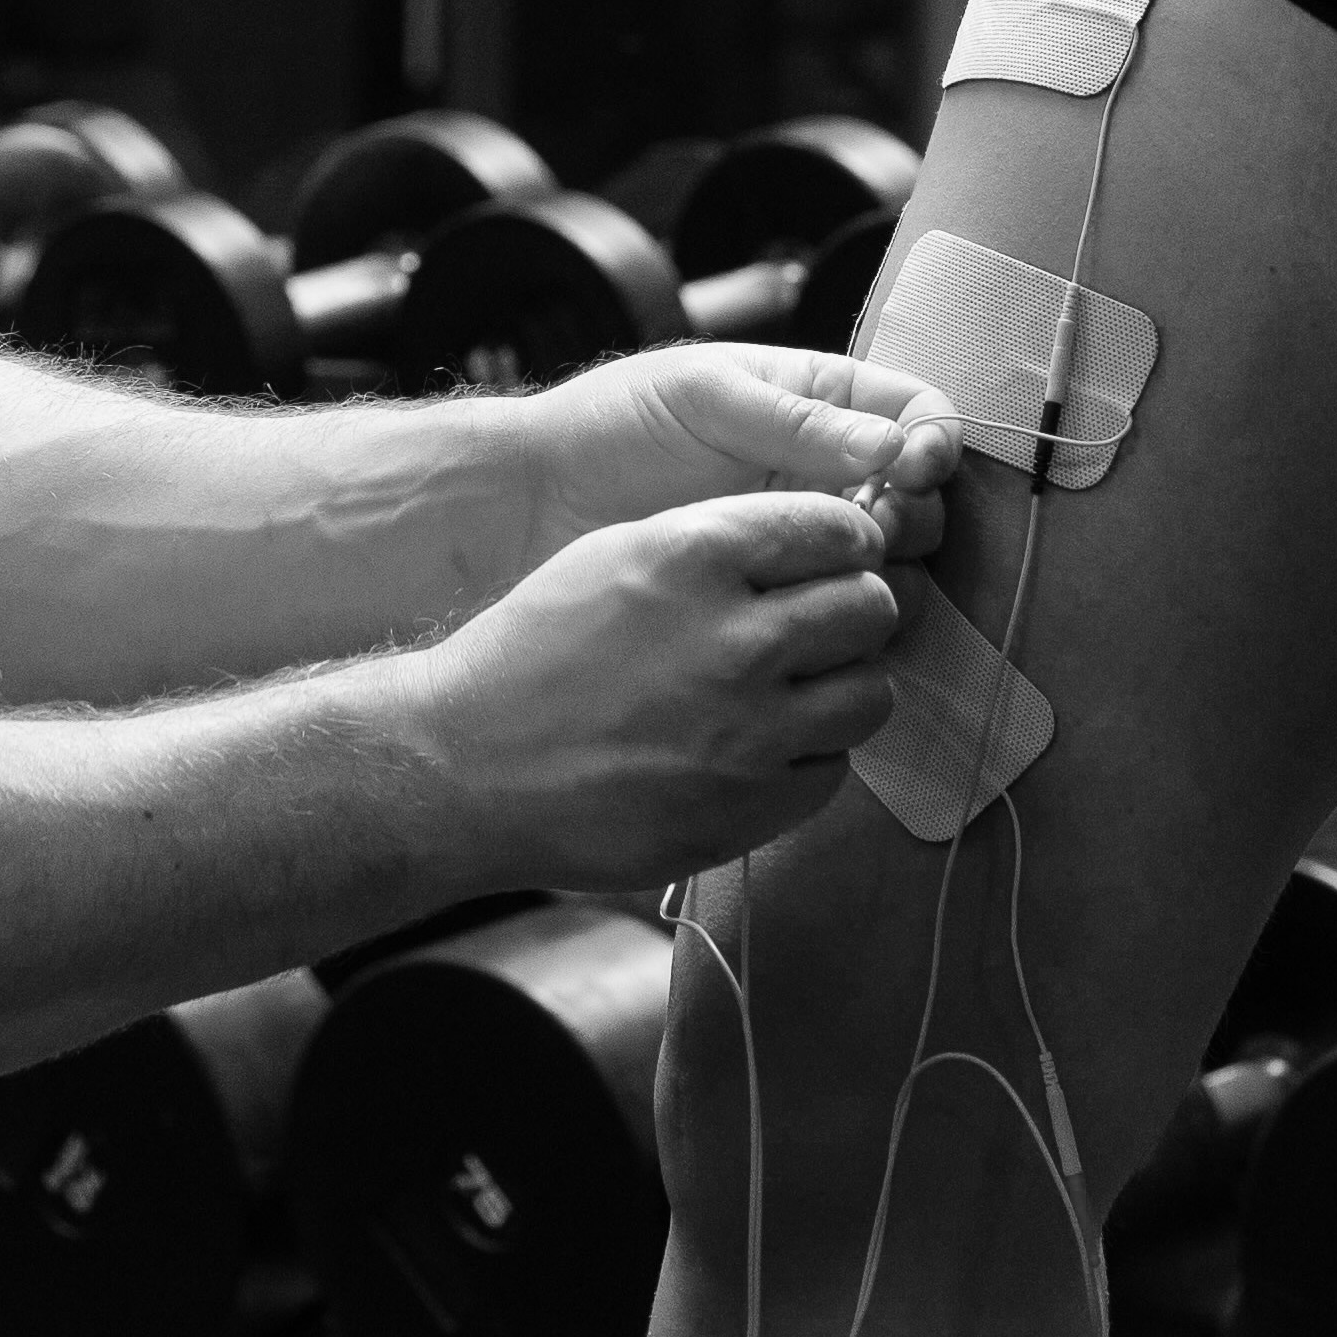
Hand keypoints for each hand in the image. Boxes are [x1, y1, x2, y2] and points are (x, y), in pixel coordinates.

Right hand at [421, 487, 900, 894]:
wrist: (465, 767)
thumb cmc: (533, 653)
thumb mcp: (616, 556)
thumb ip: (720, 543)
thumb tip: (823, 541)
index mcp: (694, 557)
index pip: (837, 528)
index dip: (845, 542)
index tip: (835, 559)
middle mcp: (734, 640)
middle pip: (872, 607)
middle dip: (853, 612)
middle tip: (819, 629)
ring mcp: (749, 731)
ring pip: (871, 693)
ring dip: (841, 688)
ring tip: (793, 692)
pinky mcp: (750, 807)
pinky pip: (832, 769)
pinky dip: (807, 757)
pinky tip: (755, 748)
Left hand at [514, 342, 956, 580]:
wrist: (532, 503)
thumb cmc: (610, 427)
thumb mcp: (703, 398)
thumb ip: (797, 422)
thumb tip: (895, 448)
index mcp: (818, 401)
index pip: (917, 415)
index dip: (934, 440)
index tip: (913, 465)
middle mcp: (824, 471)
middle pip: (922, 497)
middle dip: (916, 510)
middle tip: (872, 523)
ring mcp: (801, 538)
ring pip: (892, 562)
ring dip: (888, 568)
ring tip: (841, 571)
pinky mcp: (776, 600)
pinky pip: (840, 612)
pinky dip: (849, 617)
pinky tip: (824, 615)